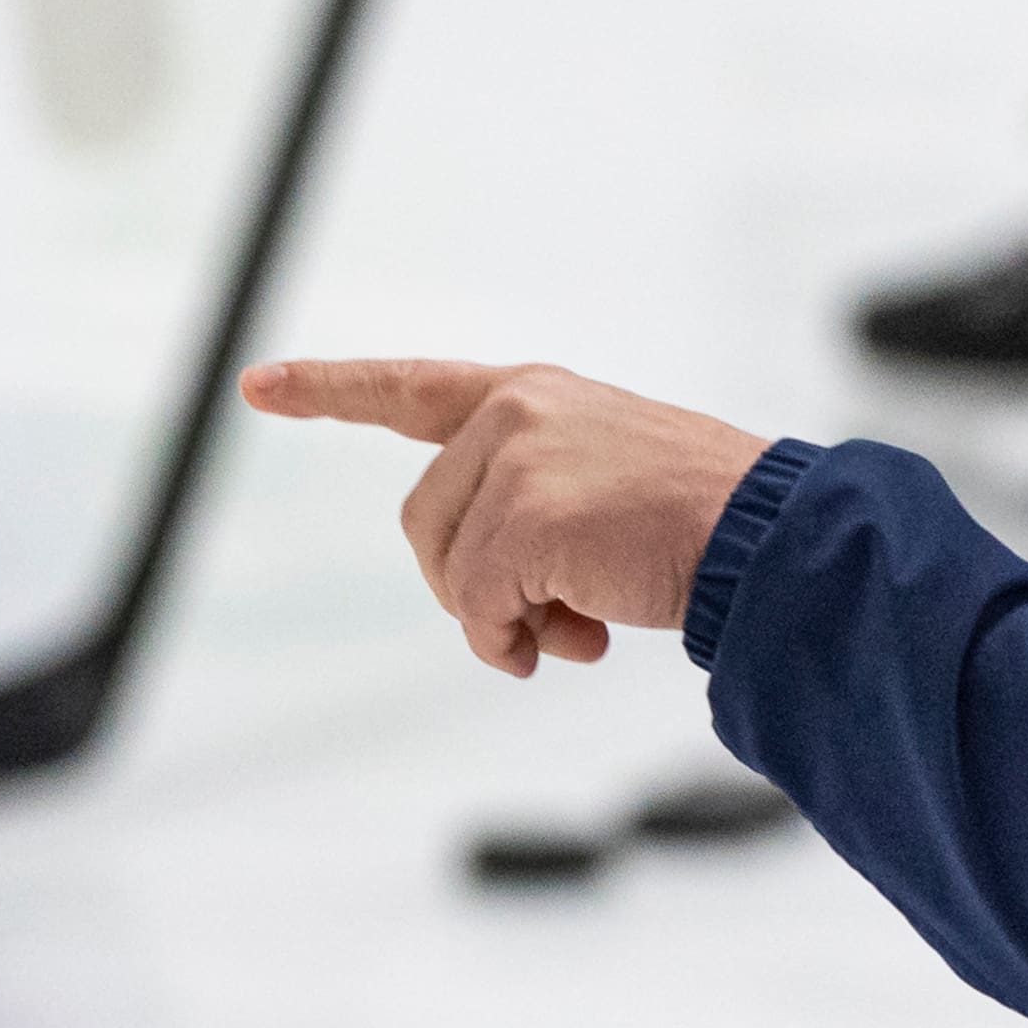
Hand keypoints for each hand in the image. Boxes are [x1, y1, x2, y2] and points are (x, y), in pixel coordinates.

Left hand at [239, 358, 770, 676]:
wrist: (767, 534)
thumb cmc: (702, 520)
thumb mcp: (604, 483)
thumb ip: (530, 507)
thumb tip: (489, 613)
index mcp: (533, 394)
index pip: (412, 387)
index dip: (331, 389)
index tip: (260, 384)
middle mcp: (515, 412)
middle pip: (427, 524)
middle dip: (477, 586)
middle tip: (554, 618)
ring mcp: (518, 459)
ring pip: (450, 573)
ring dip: (505, 620)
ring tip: (580, 626)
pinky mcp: (527, 516)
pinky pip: (481, 608)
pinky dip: (520, 643)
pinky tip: (585, 638)